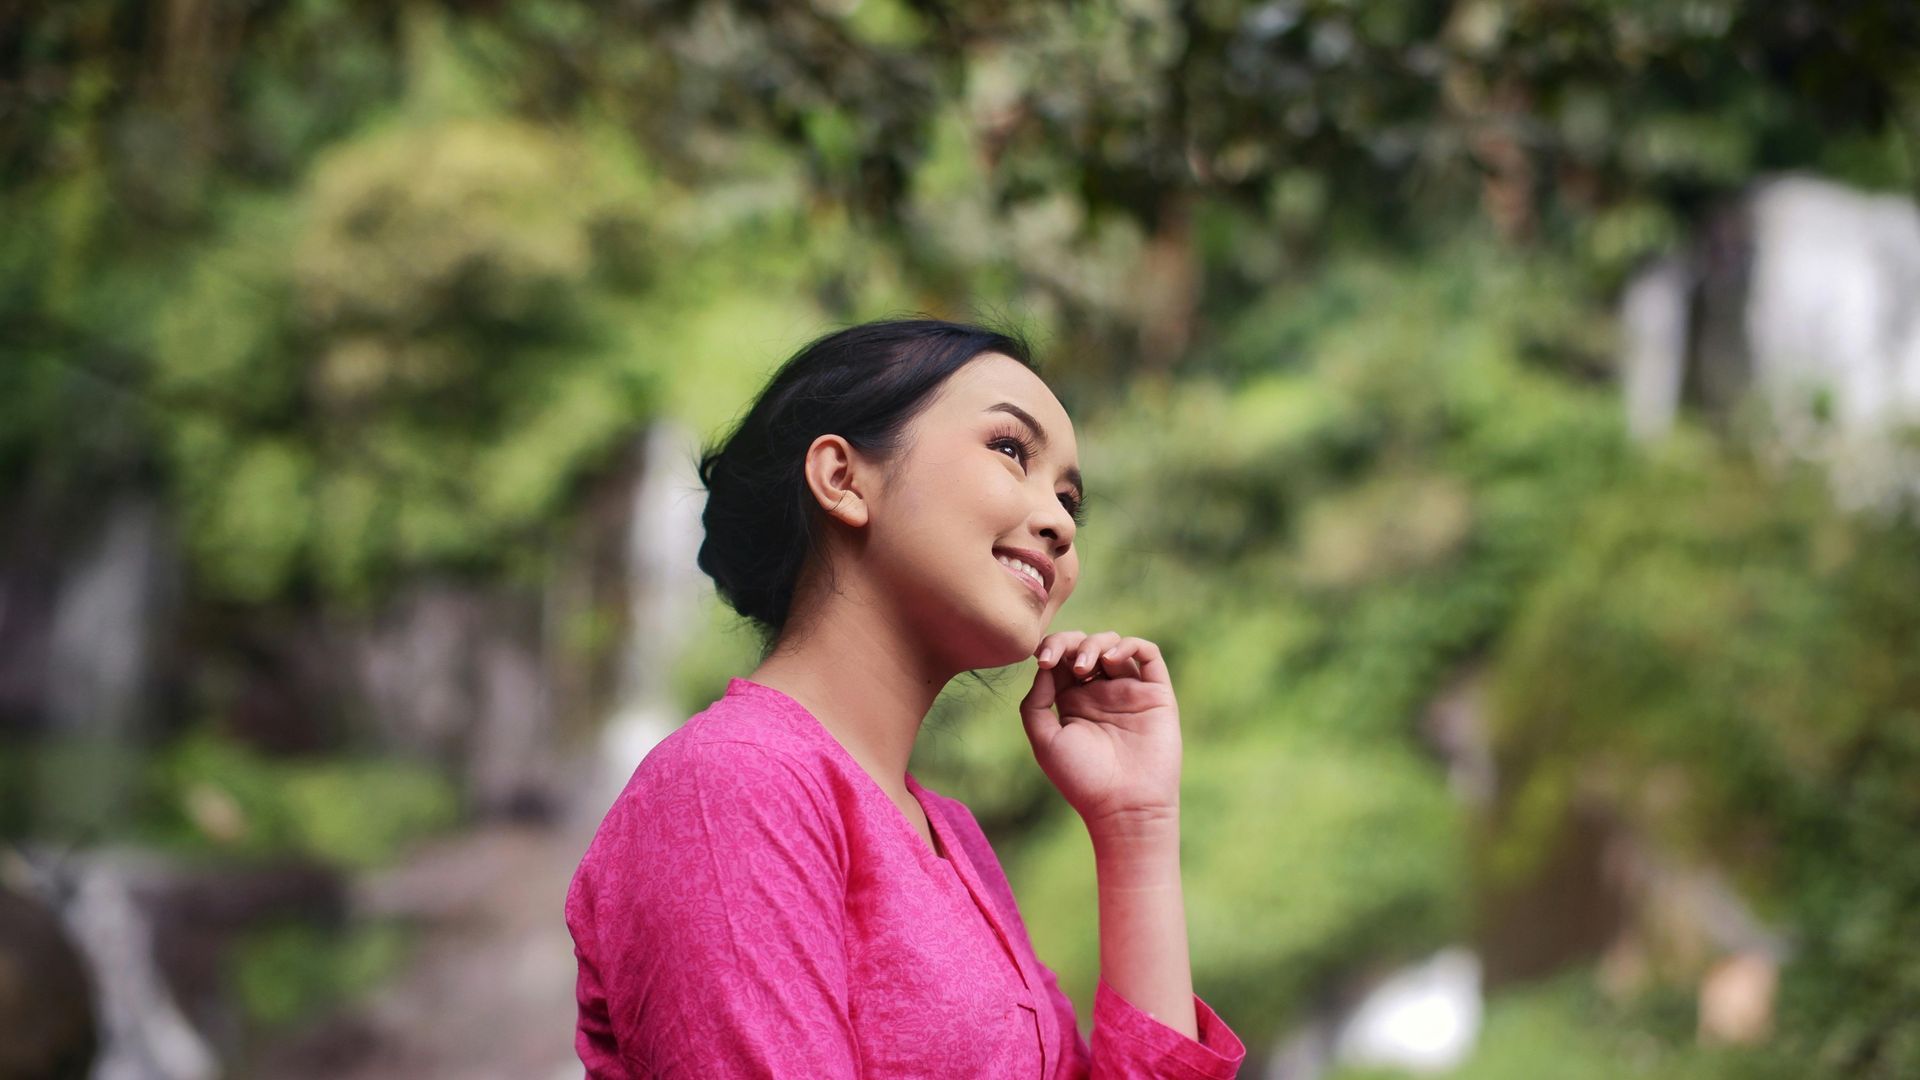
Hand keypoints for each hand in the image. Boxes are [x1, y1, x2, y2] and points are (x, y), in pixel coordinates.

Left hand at [1019, 630, 1182, 835]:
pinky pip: (1148, 654)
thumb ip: (1036, 702)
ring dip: (1096, 643)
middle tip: (1064, 661)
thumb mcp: (1045, 740)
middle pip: (1085, 645)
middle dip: (1070, 641)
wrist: (1124, 806)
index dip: (1050, 648)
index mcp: (1073, 701)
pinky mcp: (1155, 694)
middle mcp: (1101, 692)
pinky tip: (1110, 660)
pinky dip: (1129, 646)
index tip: (1041, 660)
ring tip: (1086, 666)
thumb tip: (1043, 667)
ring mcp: (1128, 691)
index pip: (1061, 658)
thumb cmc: (1082, 779)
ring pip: (1114, 644)